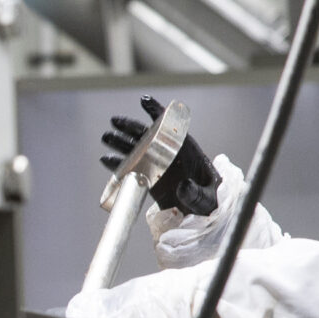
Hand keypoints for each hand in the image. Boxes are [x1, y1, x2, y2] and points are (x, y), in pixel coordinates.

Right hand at [100, 96, 220, 216]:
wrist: (204, 216)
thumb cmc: (212, 203)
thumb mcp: (208, 199)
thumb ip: (196, 193)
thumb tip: (182, 185)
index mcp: (188, 151)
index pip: (171, 127)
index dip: (157, 113)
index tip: (144, 101)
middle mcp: (170, 155)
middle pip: (148, 136)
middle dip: (131, 127)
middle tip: (114, 121)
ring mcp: (159, 166)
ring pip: (137, 149)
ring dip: (121, 142)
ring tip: (106, 137)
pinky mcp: (150, 179)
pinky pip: (132, 168)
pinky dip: (119, 164)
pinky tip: (107, 160)